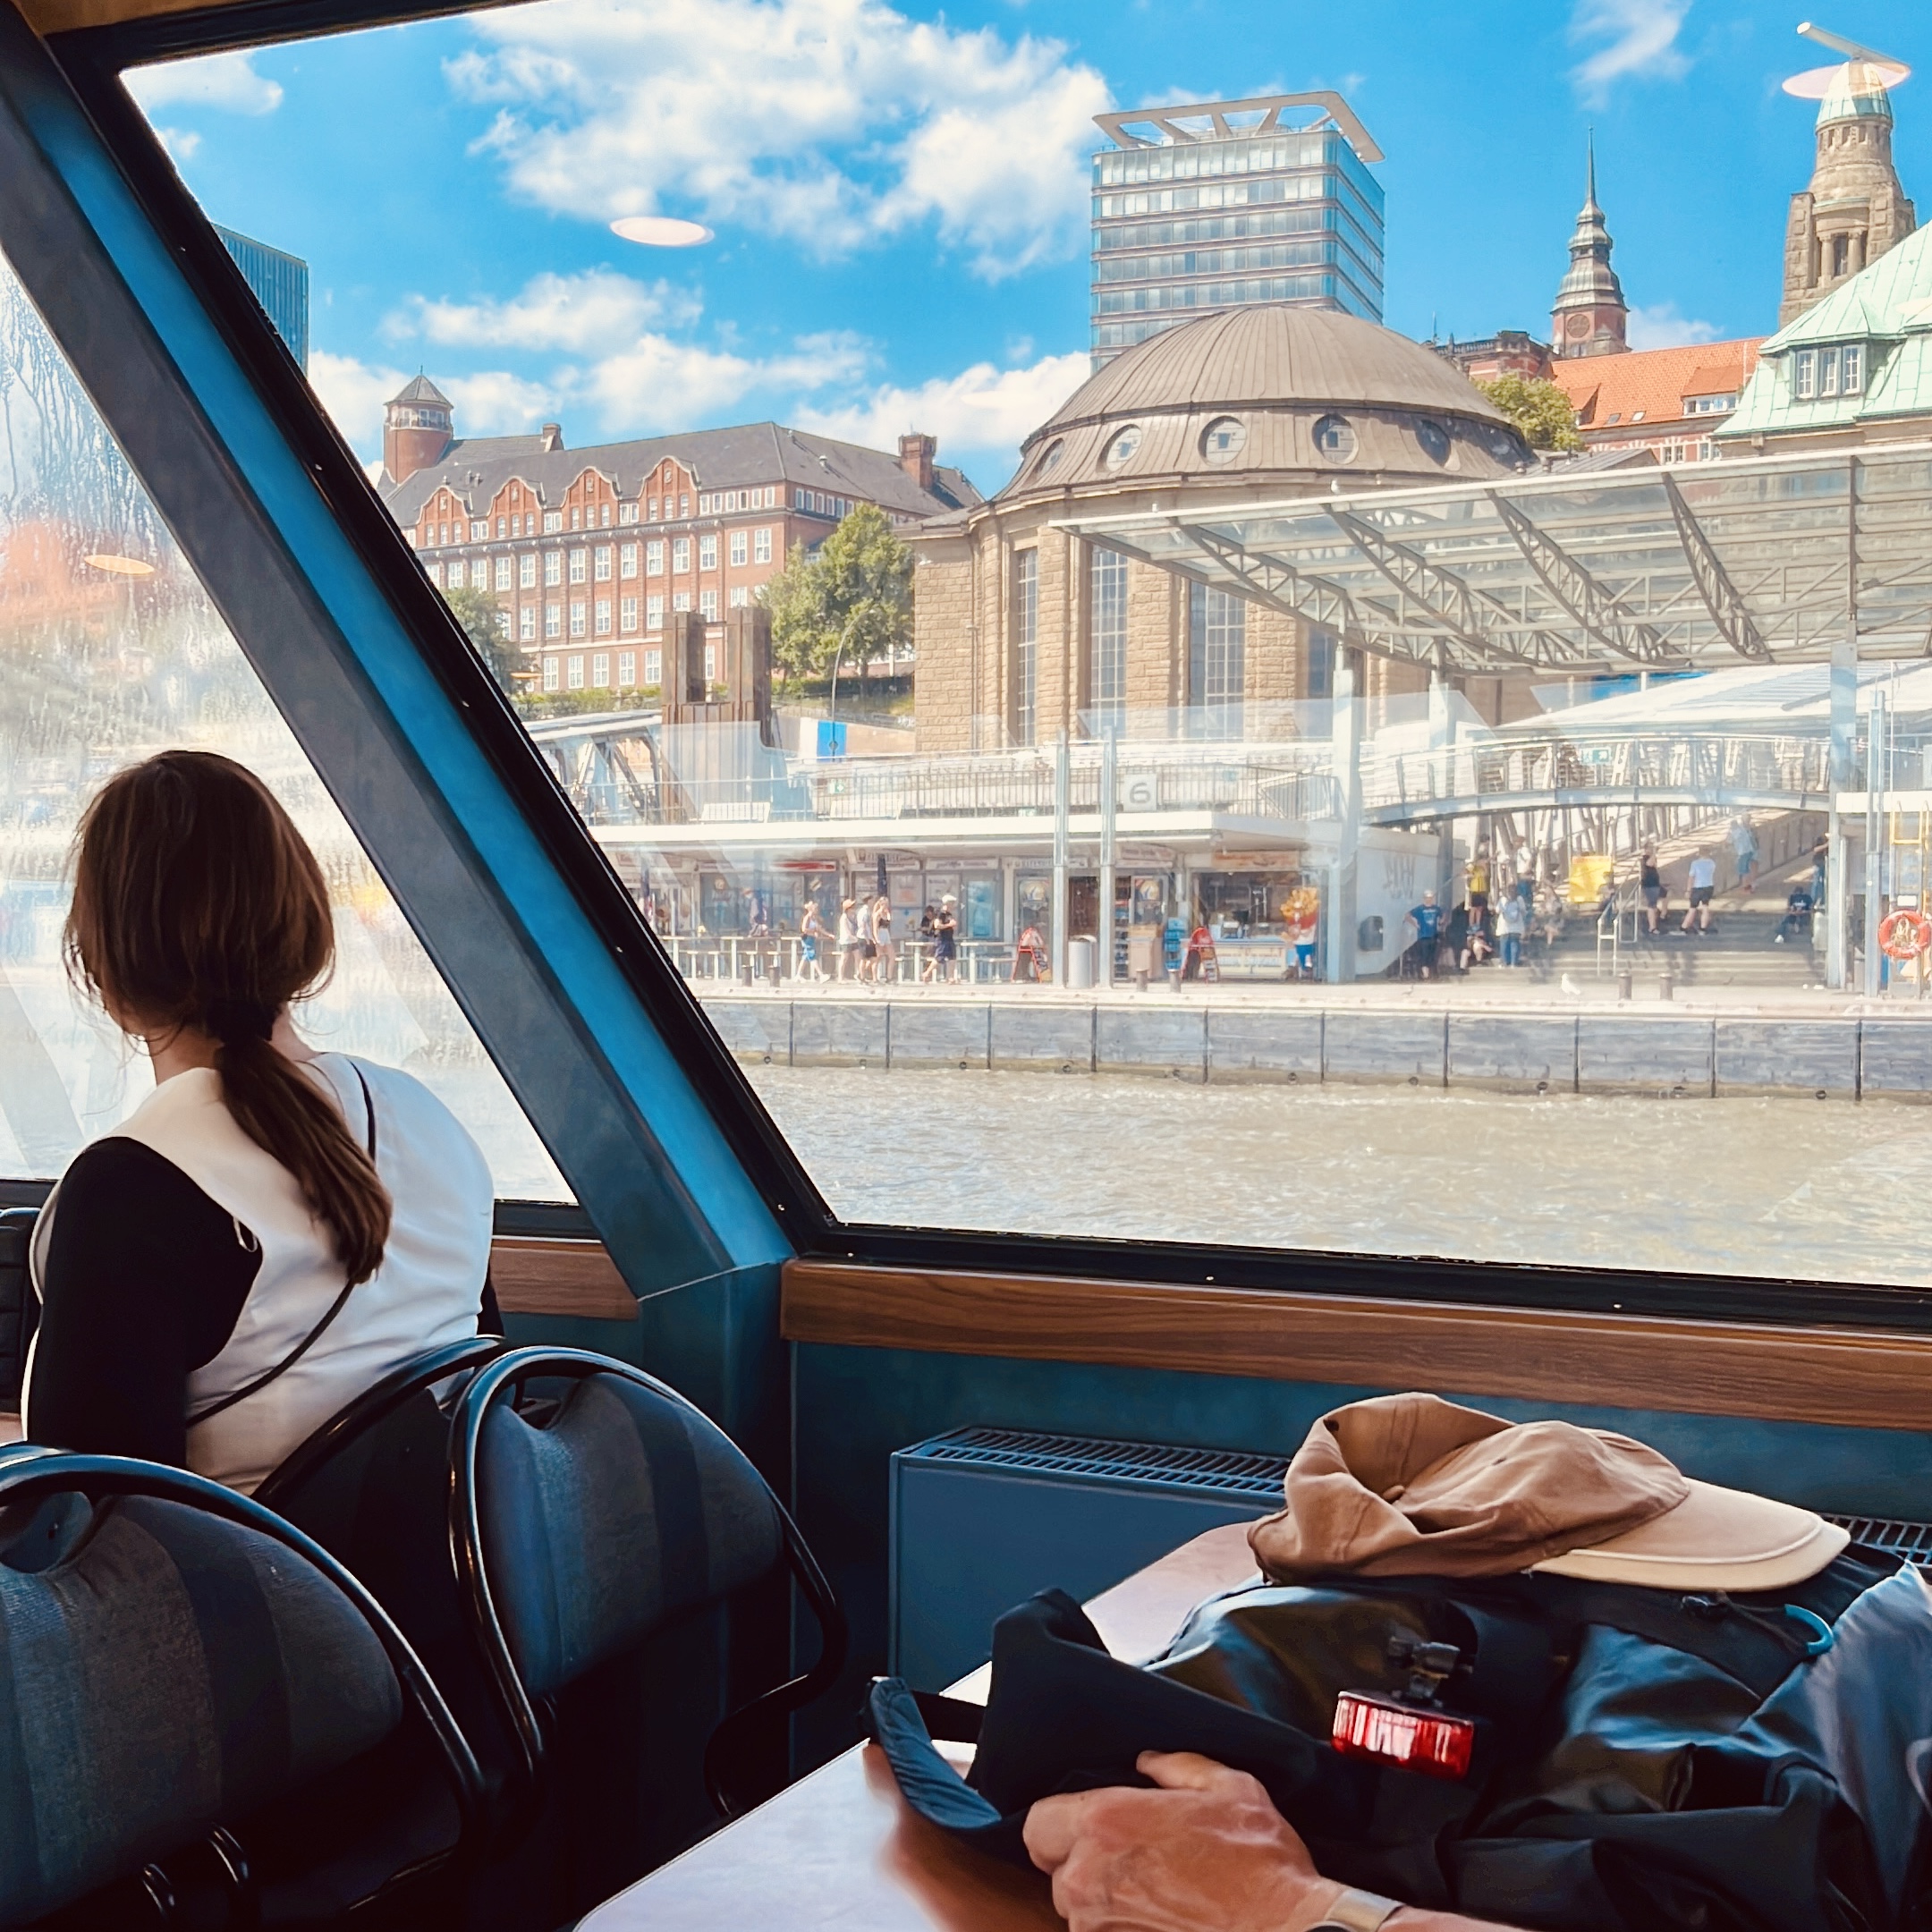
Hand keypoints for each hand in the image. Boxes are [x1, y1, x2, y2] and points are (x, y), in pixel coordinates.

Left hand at [1022, 1751, 1339, 1931]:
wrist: (1287, 1931)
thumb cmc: (1259, 1862)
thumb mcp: (1228, 1787)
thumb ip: (1176, 1766)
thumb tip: (1146, 1762)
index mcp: (1106, 1824)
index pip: (1037, 1824)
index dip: (1058, 1823)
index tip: (1086, 1825)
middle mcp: (1091, 1879)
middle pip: (1057, 1871)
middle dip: (1084, 1864)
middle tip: (1130, 1858)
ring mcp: (1102, 1927)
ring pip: (1080, 1912)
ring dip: (1106, 1902)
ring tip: (1157, 1890)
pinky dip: (1125, 1926)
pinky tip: (1165, 1915)